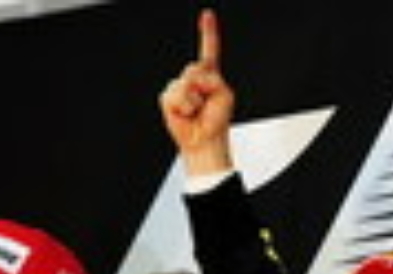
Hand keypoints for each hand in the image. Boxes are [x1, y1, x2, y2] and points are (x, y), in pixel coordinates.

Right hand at [159, 9, 233, 175]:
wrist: (205, 139)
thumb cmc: (216, 120)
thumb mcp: (225, 95)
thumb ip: (212, 79)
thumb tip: (191, 80)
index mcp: (210, 75)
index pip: (209, 50)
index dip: (208, 32)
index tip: (207, 15)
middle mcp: (193, 78)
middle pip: (196, 67)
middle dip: (204, 84)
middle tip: (206, 103)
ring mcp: (179, 87)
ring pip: (185, 82)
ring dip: (195, 99)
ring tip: (197, 110)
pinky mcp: (168, 98)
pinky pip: (176, 94)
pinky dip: (185, 105)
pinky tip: (187, 113)